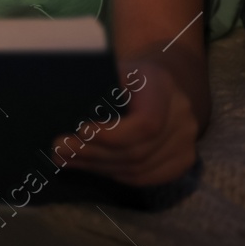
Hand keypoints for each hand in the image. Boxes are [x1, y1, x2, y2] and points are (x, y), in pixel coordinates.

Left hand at [57, 58, 198, 186]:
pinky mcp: (182, 160)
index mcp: (162, 86)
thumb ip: (94, 85)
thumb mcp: (111, 68)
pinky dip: (114, 174)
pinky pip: (146, 177)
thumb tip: (57, 101)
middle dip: (93, 153)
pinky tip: (89, 166)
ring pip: (139, 168)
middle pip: (137, 150)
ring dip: (97, 167)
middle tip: (58, 149)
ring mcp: (187, 141)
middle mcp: (182, 115)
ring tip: (65, 159)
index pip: (146, 123)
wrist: (160, 83)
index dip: (113, 135)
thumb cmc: (126, 74)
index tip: (80, 132)